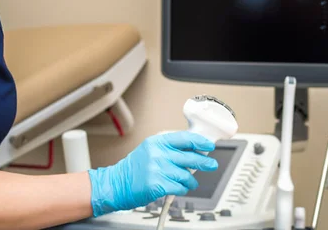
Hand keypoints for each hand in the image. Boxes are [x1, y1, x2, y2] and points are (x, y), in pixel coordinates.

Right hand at [87, 131, 217, 216]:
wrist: (116, 184)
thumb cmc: (134, 169)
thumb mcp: (150, 150)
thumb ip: (170, 149)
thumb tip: (193, 150)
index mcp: (157, 141)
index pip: (184, 138)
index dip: (200, 142)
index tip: (209, 145)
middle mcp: (157, 153)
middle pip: (190, 156)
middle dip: (204, 162)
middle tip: (211, 164)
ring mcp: (157, 168)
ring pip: (186, 174)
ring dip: (191, 180)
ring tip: (190, 182)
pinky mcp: (157, 184)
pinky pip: (180, 187)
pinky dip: (182, 189)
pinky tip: (179, 188)